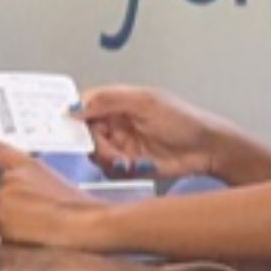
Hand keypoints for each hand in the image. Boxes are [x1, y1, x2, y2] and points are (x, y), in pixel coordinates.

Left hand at [0, 132, 112, 250]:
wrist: (84, 225)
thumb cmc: (80, 207)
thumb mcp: (59, 185)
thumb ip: (34, 185)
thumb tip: (29, 201)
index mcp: (27, 166)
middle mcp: (10, 181)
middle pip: (4, 199)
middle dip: (19, 210)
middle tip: (44, 217)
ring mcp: (3, 203)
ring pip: (5, 220)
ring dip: (19, 227)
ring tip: (45, 228)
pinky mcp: (1, 225)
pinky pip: (5, 237)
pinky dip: (18, 241)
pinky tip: (37, 239)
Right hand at [74, 85, 236, 179]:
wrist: (207, 149)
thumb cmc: (184, 120)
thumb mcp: (146, 103)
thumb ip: (109, 100)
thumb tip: (76, 106)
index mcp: (118, 102)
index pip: (84, 104)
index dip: (71, 113)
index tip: (63, 123)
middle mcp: (116, 123)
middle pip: (84, 132)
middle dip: (93, 141)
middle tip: (107, 147)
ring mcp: (121, 145)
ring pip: (95, 153)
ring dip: (108, 157)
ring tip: (126, 158)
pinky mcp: (128, 165)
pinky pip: (108, 170)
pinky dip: (118, 169)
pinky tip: (135, 165)